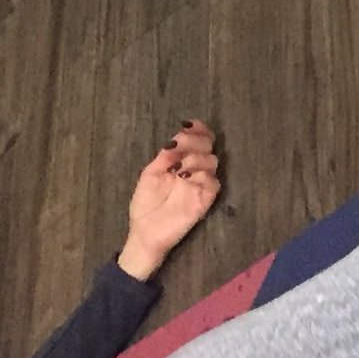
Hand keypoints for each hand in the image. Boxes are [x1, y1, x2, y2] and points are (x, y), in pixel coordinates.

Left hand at [119, 120, 222, 279]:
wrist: (145, 231)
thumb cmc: (145, 203)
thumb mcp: (151, 173)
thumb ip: (166, 155)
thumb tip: (178, 139)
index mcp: (180, 161)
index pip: (197, 138)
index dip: (198, 130)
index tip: (190, 126)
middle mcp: (193, 170)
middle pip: (208, 145)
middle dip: (196, 141)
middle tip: (182, 147)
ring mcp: (199, 185)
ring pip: (212, 161)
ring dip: (196, 158)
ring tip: (179, 169)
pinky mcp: (204, 201)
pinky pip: (213, 183)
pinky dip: (203, 176)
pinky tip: (187, 179)